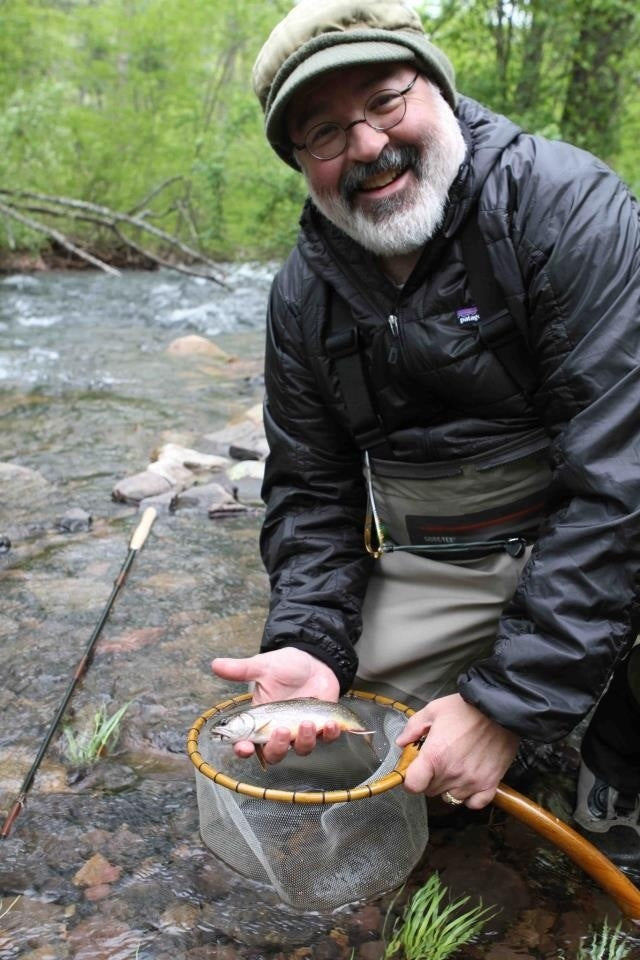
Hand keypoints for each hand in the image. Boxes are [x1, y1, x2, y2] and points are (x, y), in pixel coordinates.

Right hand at [212, 648, 340, 764]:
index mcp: (261, 720)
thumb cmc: (286, 666)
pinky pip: (326, 739)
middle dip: (277, 747)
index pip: (248, 742)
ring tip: (308, 722)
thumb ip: (241, 669)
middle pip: (274, 754)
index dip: (244, 749)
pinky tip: (330, 723)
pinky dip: (329, 735)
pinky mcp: (323, 727)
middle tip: (282, 730)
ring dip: (305, 740)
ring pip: (301, 749)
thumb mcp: (263, 666)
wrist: (315, 659)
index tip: (244, 747)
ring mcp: (301, 731)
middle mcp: (280, 730)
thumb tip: (215, 664)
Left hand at [395, 693, 519, 808]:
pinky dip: (469, 797)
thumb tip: (401, 743)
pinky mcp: (490, 784)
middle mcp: (452, 773)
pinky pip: (474, 803)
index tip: (414, 770)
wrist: (500, 709)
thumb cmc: (465, 708)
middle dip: (429, 778)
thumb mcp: (434, 709)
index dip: (410, 779)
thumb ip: (414, 727)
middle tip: (437, 761)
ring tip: (454, 767)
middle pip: (430, 791)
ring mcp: (472, 782)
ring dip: (448, 786)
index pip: (413, 785)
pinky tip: (468, 781)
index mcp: (435, 756)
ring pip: (450, 797)